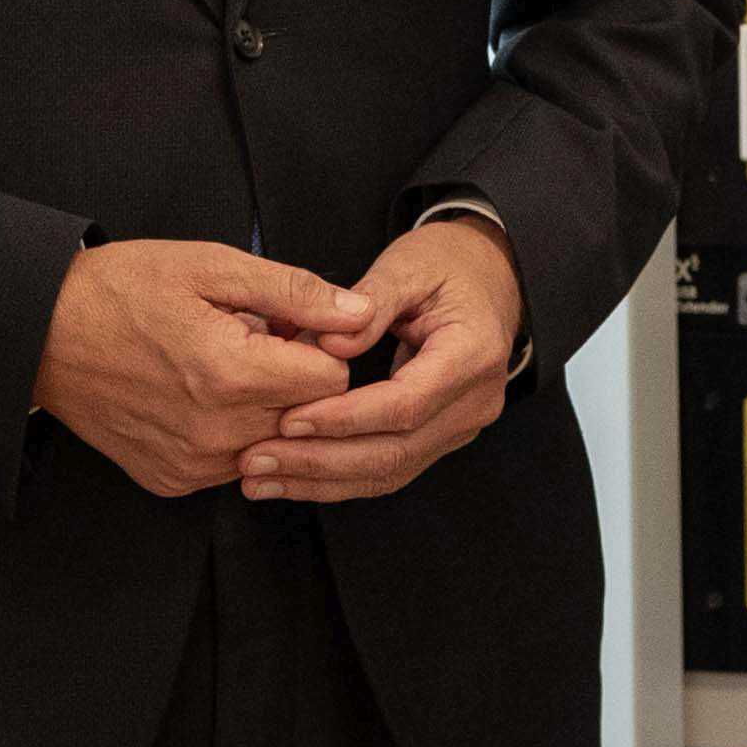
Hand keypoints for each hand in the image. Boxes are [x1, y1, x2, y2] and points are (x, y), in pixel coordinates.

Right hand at [33, 237, 365, 496]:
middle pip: (307, 416)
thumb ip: (294, 294)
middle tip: (249, 340)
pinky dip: (229, 431)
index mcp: (232, 374)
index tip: (286, 325)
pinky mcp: (171, 480)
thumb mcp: (212, 268)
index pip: (332, 378)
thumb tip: (359, 314)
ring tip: (218, 366)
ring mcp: (192, 463)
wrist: (40, 334)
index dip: (318, 345)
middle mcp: (216, 432)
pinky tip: (195, 395)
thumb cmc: (121, 290)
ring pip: (273, 442)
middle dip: (292, 377)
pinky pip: (233, 462)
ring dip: (261, 407)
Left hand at [248, 217, 526, 506]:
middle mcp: (474, 402)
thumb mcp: (407, 266)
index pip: (405, 404)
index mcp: (473, 355)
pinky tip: (292, 479)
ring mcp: (461, 426)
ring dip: (321, 480)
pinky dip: (338, 478)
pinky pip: (388, 468)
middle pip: (394, 451)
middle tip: (257, 460)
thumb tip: (329, 345)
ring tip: (261, 479)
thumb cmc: (447, 265)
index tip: (289, 420)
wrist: (489, 277)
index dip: (344, 418)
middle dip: (320, 462)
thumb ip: (370, 302)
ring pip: (389, 471)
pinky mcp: (440, 437)